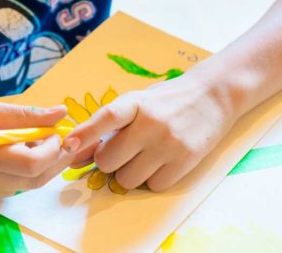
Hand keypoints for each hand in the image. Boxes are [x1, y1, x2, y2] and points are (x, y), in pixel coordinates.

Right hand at [0, 97, 76, 204]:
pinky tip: (12, 153)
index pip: (31, 164)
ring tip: (31, 141)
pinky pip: (7, 190)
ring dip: (37, 167)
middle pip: (33, 181)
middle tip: (57, 137)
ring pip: (23, 187)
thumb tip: (59, 113)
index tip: (56, 132)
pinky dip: (19, 173)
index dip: (53, 150)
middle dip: (53, 161)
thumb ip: (24, 115)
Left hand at [64, 77, 234, 191]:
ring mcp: (168, 143)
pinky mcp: (185, 161)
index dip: (85, 133)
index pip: (105, 118)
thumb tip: (76, 152)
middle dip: (108, 161)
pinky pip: (153, 186)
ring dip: (129, 173)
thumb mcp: (138, 102)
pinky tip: (161, 162)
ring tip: (143, 157)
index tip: (67, 146)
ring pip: (128, 179)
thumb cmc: (166, 100)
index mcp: (135, 102)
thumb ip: (109, 124)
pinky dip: (152, 180)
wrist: (214, 95)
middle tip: (121, 152)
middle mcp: (151, 122)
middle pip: (109, 160)